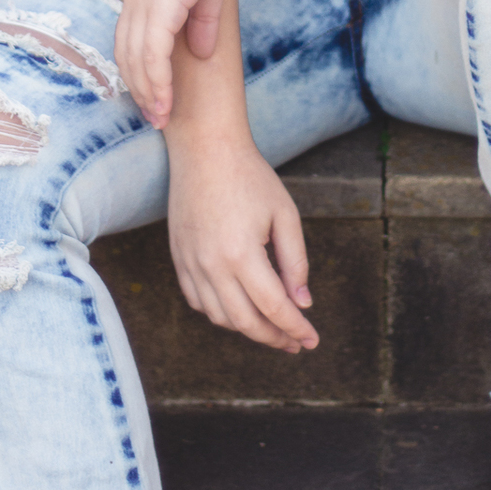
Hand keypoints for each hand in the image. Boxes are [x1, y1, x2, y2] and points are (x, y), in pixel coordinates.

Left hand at [115, 0, 238, 126]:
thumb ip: (202, 20)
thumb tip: (202, 53)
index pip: (129, 37)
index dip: (138, 68)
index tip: (152, 93)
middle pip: (125, 53)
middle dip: (138, 88)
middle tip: (154, 118)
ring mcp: (143, 0)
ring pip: (136, 60)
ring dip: (148, 93)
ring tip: (161, 118)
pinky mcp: (158, 5)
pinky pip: (152, 54)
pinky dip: (157, 81)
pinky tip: (166, 100)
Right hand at [167, 130, 318, 353]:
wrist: (205, 148)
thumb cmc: (250, 176)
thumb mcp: (285, 214)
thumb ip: (296, 262)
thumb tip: (302, 303)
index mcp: (242, 254)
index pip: (274, 308)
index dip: (295, 328)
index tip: (311, 340)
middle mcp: (212, 265)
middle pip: (246, 322)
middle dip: (274, 337)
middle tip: (294, 341)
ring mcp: (190, 263)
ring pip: (219, 317)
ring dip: (247, 329)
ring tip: (271, 327)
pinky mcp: (178, 258)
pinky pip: (197, 301)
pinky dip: (219, 313)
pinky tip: (239, 308)